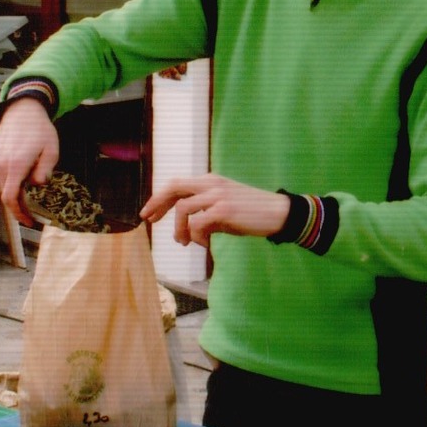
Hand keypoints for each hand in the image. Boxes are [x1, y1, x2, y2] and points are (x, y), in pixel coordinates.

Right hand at [0, 97, 58, 224]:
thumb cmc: (40, 129)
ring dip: (12, 196)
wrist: (22, 110)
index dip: (19, 213)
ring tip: (27, 199)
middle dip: (18, 207)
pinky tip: (18, 184)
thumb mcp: (51, 150)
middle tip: (32, 213)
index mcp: (15, 164)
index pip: (10, 198)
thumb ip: (44, 171)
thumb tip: (37, 186)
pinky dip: (6, 185)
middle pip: (5, 196)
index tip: (29, 220)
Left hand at [140, 174, 291, 249]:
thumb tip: (186, 230)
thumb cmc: (250, 214)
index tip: (149, 215)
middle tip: (149, 221)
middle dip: (157, 204)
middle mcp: (211, 184)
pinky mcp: (225, 209)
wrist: (278, 213)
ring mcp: (218, 195)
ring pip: (183, 209)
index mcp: (210, 181)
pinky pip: (198, 223)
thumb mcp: (223, 209)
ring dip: (180, 229)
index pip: (176, 185)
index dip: (159, 199)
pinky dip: (197, 237)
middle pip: (173, 187)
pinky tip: (205, 245)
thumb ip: (204, 213)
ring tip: (185, 243)